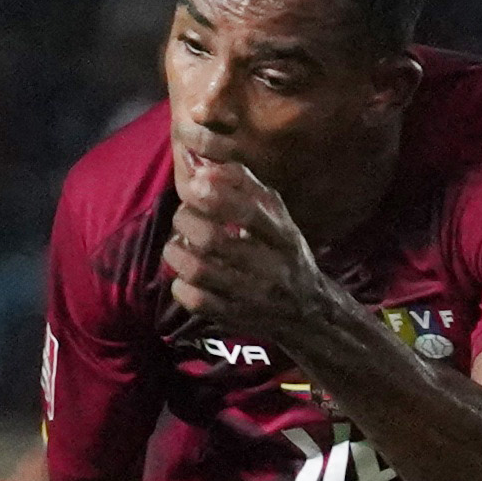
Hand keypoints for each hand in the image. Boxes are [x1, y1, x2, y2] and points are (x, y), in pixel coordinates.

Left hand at [163, 152, 336, 347]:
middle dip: (186, 222)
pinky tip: (183, 277)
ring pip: (200, 271)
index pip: (249, 213)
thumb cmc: (281, 250)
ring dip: (176, 254)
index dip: (215, 196)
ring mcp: (253, 296)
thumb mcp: (275, 215)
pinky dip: (180, 285)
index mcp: (283, 235)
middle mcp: (272, 267)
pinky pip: (197, 301)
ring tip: (175, 246)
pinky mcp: (235, 318)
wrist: (307, 310)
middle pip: (214, 240)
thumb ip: (242, 184)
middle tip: (183, 218)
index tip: (194, 184)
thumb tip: (200, 162)